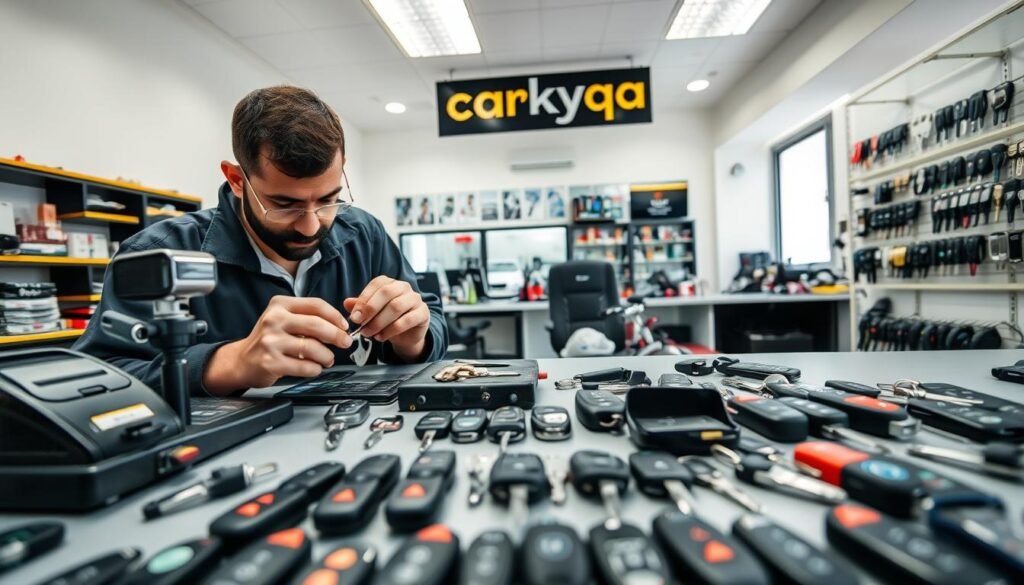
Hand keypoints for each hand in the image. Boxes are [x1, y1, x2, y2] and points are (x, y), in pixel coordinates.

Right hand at [204, 296, 351, 393]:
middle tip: (345, 342)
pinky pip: (305, 367)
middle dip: (337, 335)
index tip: (344, 326)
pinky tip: (313, 368)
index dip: (335, 316)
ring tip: (327, 359)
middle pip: (316, 325)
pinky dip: (315, 369)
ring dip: (327, 356)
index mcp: (280, 305)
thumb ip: (308, 318)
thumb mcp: (284, 319)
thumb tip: (340, 326)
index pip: (315, 305)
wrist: (242, 361)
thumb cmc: (269, 340)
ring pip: (313, 348)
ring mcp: (271, 342)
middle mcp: (274, 320)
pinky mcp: (271, 362)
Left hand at [343, 276, 429, 361]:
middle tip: (360, 324)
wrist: (406, 335)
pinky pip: (407, 320)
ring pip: (396, 307)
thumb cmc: (387, 320)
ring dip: (379, 322)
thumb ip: (360, 307)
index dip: (364, 299)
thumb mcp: (372, 313)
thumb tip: (347, 303)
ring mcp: (415, 299)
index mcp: (390, 283)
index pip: (376, 284)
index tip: (354, 316)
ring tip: (369, 333)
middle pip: (386, 293)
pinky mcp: (423, 313)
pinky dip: (391, 330)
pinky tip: (381, 337)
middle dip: (371, 309)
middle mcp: (404, 287)